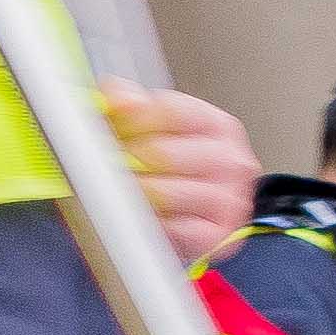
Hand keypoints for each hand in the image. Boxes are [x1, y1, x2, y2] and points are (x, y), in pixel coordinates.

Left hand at [108, 87, 258, 259]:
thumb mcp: (151, 128)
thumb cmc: (168, 171)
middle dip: (125, 160)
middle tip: (105, 166)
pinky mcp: (219, 235)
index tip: (110, 129)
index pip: (171, 111)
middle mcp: (230, 160)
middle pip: (163, 152)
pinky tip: (143, 217)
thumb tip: (117, 99)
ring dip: (133, 194)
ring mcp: (230, 199)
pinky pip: (173, 229)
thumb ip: (129, 104)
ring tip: (121, 192)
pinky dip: (150, 224)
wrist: (191, 219)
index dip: (130, 120)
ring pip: (164, 192)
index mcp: (216, 125)